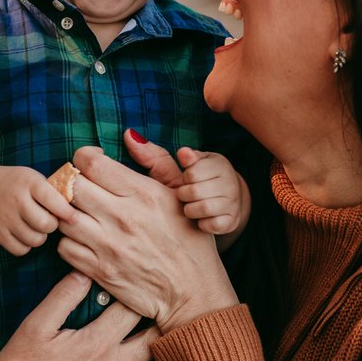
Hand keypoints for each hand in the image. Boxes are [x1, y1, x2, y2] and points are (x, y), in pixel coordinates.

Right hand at [0, 164, 71, 255]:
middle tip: (48, 220)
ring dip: (40, 237)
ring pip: (35, 240)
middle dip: (52, 225)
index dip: (66, 212)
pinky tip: (23, 234)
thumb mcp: (33, 178)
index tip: (74, 218)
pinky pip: (21, 250)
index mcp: (30, 182)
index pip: (53, 200)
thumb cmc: (17, 184)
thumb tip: (78, 212)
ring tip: (35, 227)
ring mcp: (5, 217)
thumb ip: (53, 192)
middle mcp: (17, 200)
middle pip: (46, 225)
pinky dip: (26, 246)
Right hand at [0, 272, 159, 360]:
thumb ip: (63, 297)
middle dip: (160, 322)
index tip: (138, 286)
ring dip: (162, 353)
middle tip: (158, 310)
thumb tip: (84, 273)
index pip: (134, 310)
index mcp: (97, 342)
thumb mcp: (35, 326)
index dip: (139, 294)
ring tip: (159, 339)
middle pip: (156, 340)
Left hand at [58, 146, 238, 331]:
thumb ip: (156, 161)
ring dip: (67, 213)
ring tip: (80, 214)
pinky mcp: (99, 271)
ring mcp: (108, 246)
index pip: (90, 163)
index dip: (82, 159)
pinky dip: (68, 241)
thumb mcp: (180, 195)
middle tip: (77, 188)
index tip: (90, 165)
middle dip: (69, 183)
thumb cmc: (190, 240)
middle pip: (70, 187)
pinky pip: (64, 248)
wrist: (193, 292)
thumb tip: (130, 135)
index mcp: (143, 193)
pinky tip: (83, 239)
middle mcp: (122, 217)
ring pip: (63, 217)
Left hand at [125, 132, 249, 241]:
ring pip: (199, 209)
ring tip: (190, 208)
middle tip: (186, 197)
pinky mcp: (231, 221)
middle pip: (192, 192)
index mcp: (217, 164)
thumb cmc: (196, 184)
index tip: (186, 181)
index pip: (191, 173)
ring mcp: (231, 202)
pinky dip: (200, 225)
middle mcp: (228, 181)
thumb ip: (156, 156)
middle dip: (183, 196)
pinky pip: (208, 225)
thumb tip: (129, 135)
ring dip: (190, 211)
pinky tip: (198, 222)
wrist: (227, 205)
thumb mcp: (181, 168)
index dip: (184, 180)